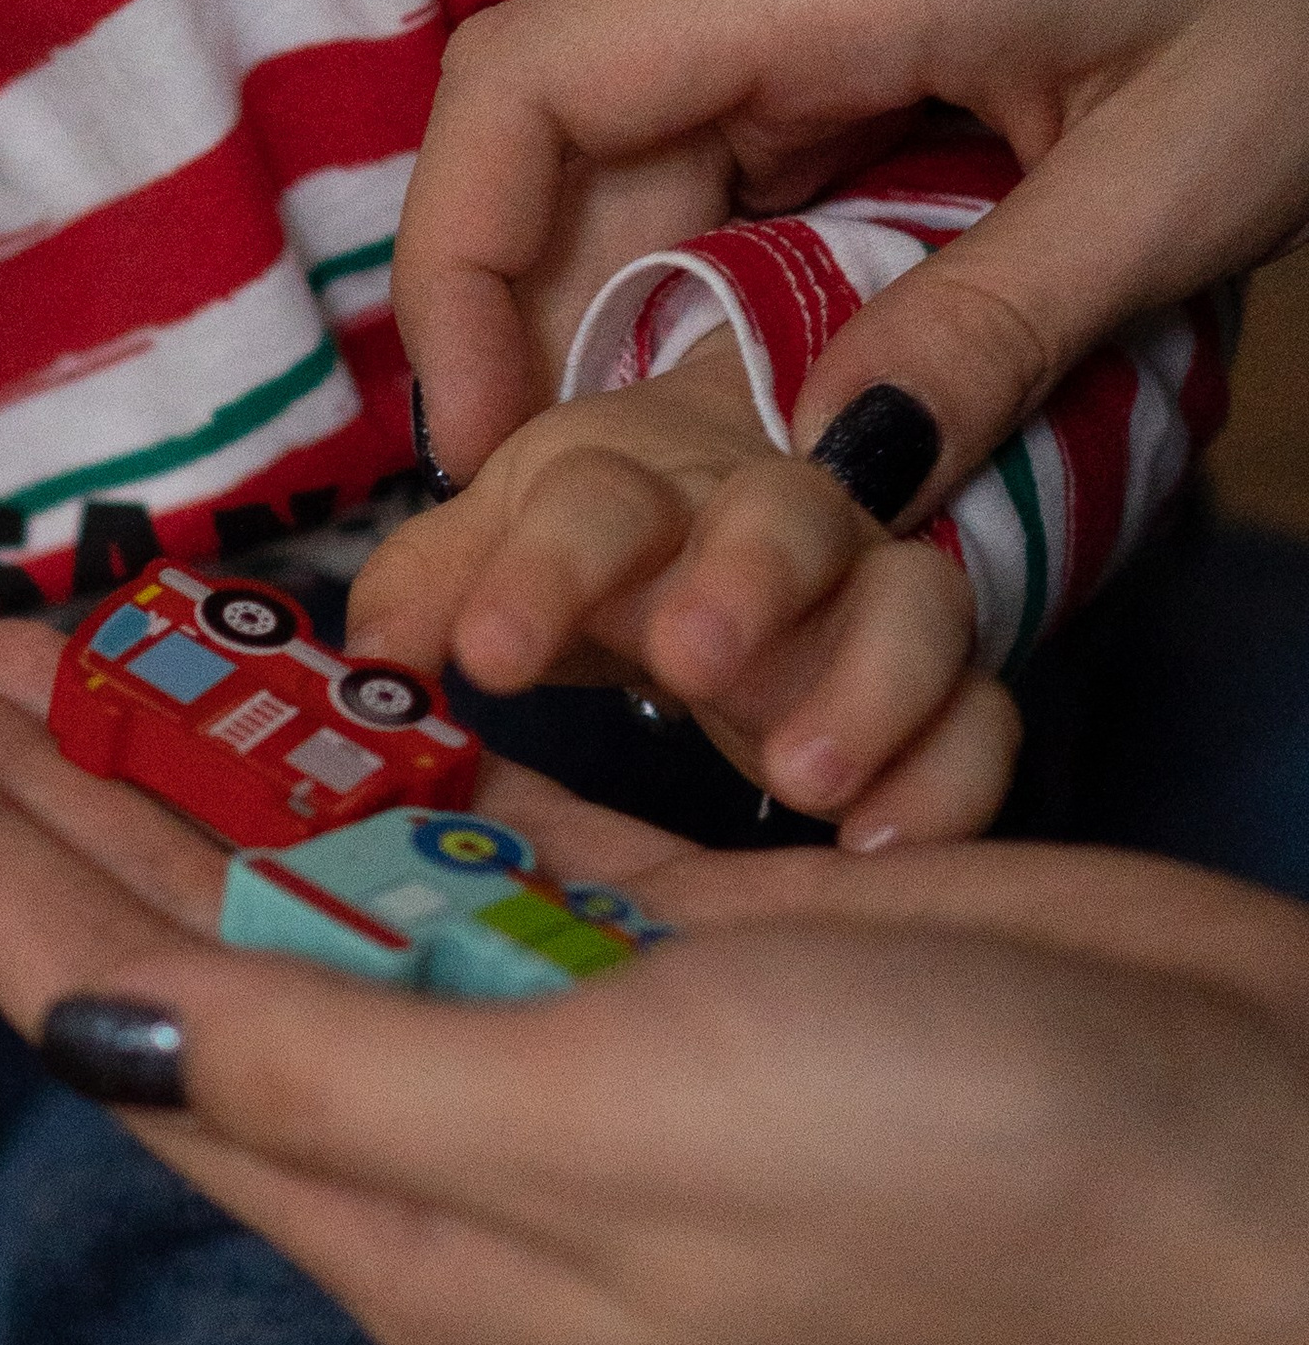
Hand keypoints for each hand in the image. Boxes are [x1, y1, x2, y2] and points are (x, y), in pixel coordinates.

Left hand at [0, 627, 1308, 1344]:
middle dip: (29, 803)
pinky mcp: (683, 939)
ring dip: (179, 755)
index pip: (116, 1018)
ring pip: (317, 869)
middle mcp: (462, 1135)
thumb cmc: (936, 1168)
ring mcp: (573, 1033)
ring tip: (35, 641)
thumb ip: (330, 1068)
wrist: (1237, 1155)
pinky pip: (469, 827)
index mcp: (410, 1218)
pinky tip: (273, 678)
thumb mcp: (598, 1125)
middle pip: (188, 934)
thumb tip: (83, 1020)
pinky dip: (364, 747)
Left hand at [353, 331, 1019, 840]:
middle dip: (741, 580)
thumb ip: (431, 600)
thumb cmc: (600, 552)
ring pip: (908, 602)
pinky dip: (951, 771)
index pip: (591, 508)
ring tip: (803, 778)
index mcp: (634, 498)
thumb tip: (364, 658)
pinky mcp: (944, 694)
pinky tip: (889, 846)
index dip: (542, 573)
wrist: (746, 544)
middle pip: (774, 521)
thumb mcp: (500, 557)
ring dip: (864, 678)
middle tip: (690, 661)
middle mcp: (761, 537)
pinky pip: (981, 714)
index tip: (487, 659)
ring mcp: (867, 611)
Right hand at [397, 0, 1308, 494]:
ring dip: (633, 348)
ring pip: (640, 189)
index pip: (522, 91)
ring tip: (673, 514)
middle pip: (558, 161)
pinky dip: (722, 312)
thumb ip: (997, 327)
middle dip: (539, 352)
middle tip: (588, 541)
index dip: (453, 275)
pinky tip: (763, 427)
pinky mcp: (864, 48)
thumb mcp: (1185, 175)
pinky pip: (736, 189)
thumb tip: (823, 491)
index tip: (490, 452)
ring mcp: (813, 7)